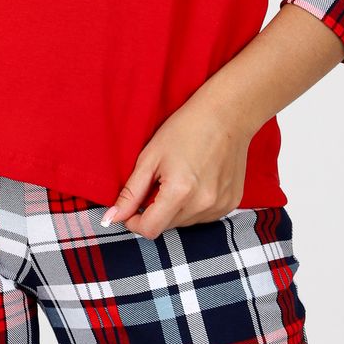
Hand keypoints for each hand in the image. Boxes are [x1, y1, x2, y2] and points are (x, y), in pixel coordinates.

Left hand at [105, 96, 251, 237]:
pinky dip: (194, 206)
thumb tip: (112, 218)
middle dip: (155, 212)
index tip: (130, 210)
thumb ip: (131, 192)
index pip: (149, 230)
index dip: (133, 222)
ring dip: (175, 209)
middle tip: (156, 183)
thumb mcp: (150, 157)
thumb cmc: (186, 128)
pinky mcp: (232, 203)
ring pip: (185, 222)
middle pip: (167, 227)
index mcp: (180, 192)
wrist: (227, 114)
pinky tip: (196, 182)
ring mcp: (220, 206)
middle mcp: (203, 204)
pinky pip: (204, 216)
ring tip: (179, 178)